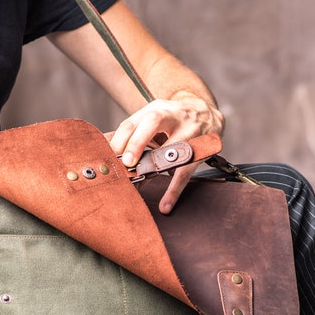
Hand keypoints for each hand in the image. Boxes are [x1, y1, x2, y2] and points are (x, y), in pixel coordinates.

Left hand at [110, 92, 223, 213]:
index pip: (132, 122)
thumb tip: (107, 154)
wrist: (207, 113)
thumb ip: (133, 135)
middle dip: (138, 141)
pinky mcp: (201, 147)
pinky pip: (187, 170)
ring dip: (157, 165)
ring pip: (173, 146)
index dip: (120, 139)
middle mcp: (172, 114)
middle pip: (153, 122)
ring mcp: (190, 129)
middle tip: (128, 161)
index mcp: (155, 109)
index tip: (111, 157)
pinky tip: (166, 204)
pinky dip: (175, 189)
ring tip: (144, 179)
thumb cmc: (172, 121)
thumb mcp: (153, 120)